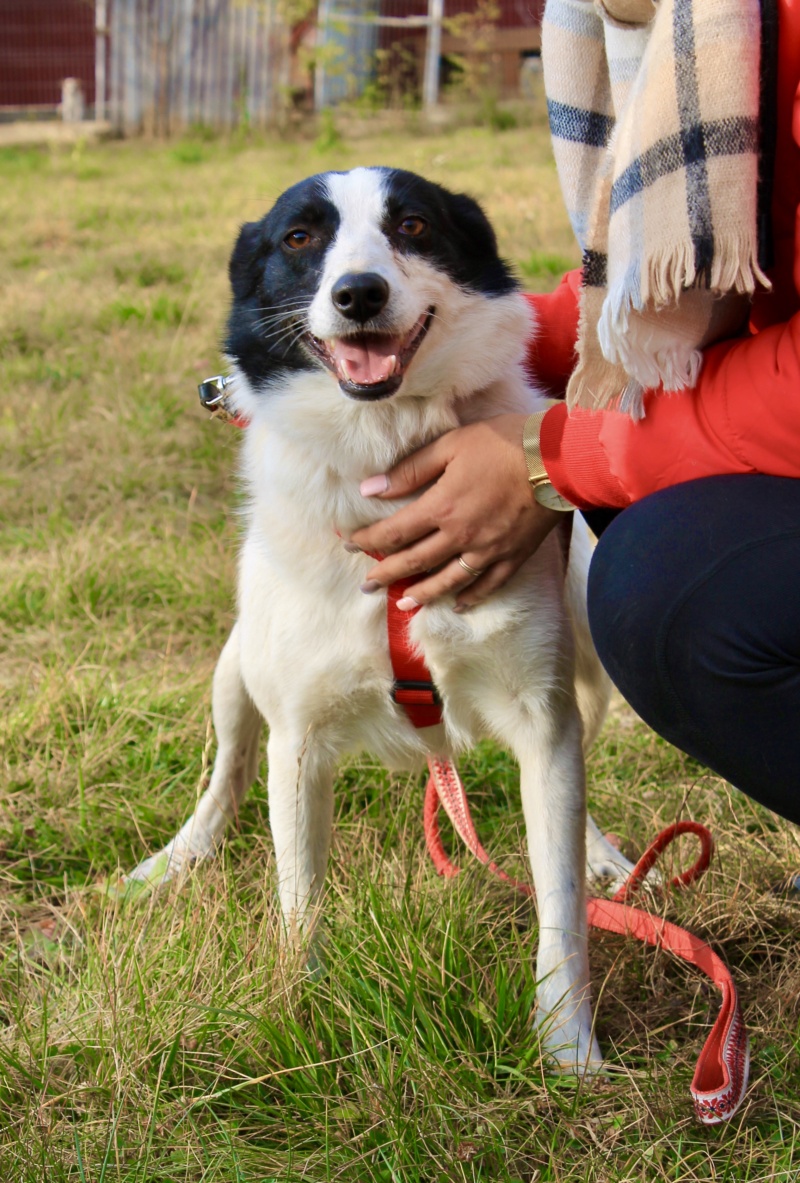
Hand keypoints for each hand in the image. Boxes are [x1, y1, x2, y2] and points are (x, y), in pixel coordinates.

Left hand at [348, 414, 562, 609]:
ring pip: (447, 580)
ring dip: (422, 594)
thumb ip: (411, 470)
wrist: (561, 458)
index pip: (393, 532)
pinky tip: (458, 605)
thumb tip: (370, 488)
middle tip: (365, 587)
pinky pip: (487, 585)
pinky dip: (470, 597)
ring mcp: (487, 551)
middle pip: (414, 562)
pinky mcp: (513, 556)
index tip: (348, 544)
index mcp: (441, 508)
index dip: (367, 540)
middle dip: (385, 574)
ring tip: (403, 604)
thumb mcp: (452, 445)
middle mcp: (460, 536)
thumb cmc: (505, 443)